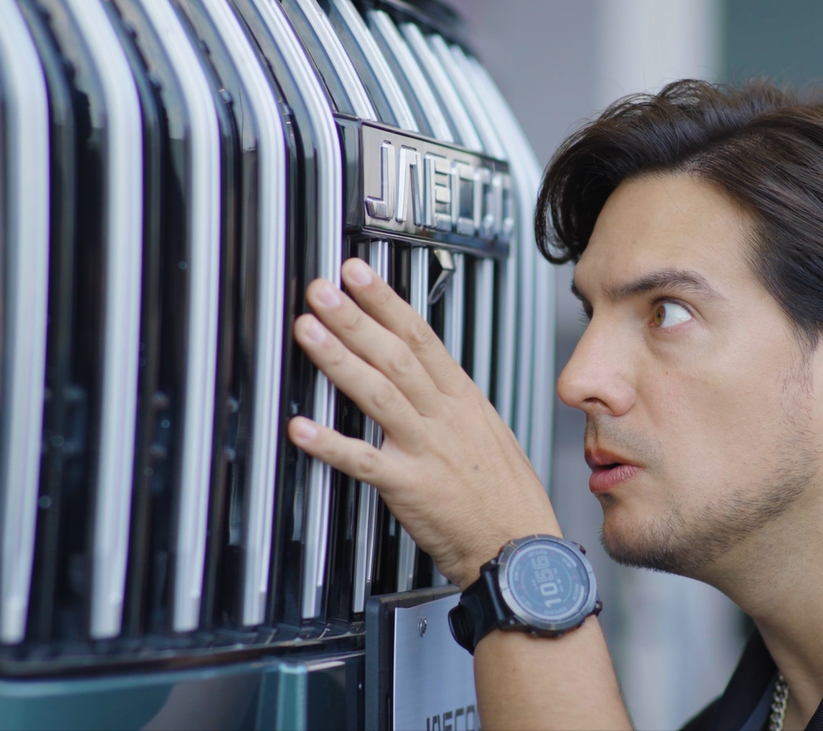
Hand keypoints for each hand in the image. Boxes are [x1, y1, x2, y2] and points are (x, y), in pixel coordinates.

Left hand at [287, 257, 559, 588]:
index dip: (386, 302)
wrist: (521, 548)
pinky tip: (302, 428)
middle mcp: (445, 418)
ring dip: (339, 360)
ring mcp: (428, 449)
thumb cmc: (506, 497)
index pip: (421, 337)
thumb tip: (422, 376)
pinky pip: (364, 460)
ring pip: (378, 394)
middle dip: (355, 319)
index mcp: (464, 401)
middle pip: (396, 356)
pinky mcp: (411, 487)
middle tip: (321, 290)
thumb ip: (450, 404)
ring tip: (308, 331)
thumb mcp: (487, 434)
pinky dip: (331, 443)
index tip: (359, 275)